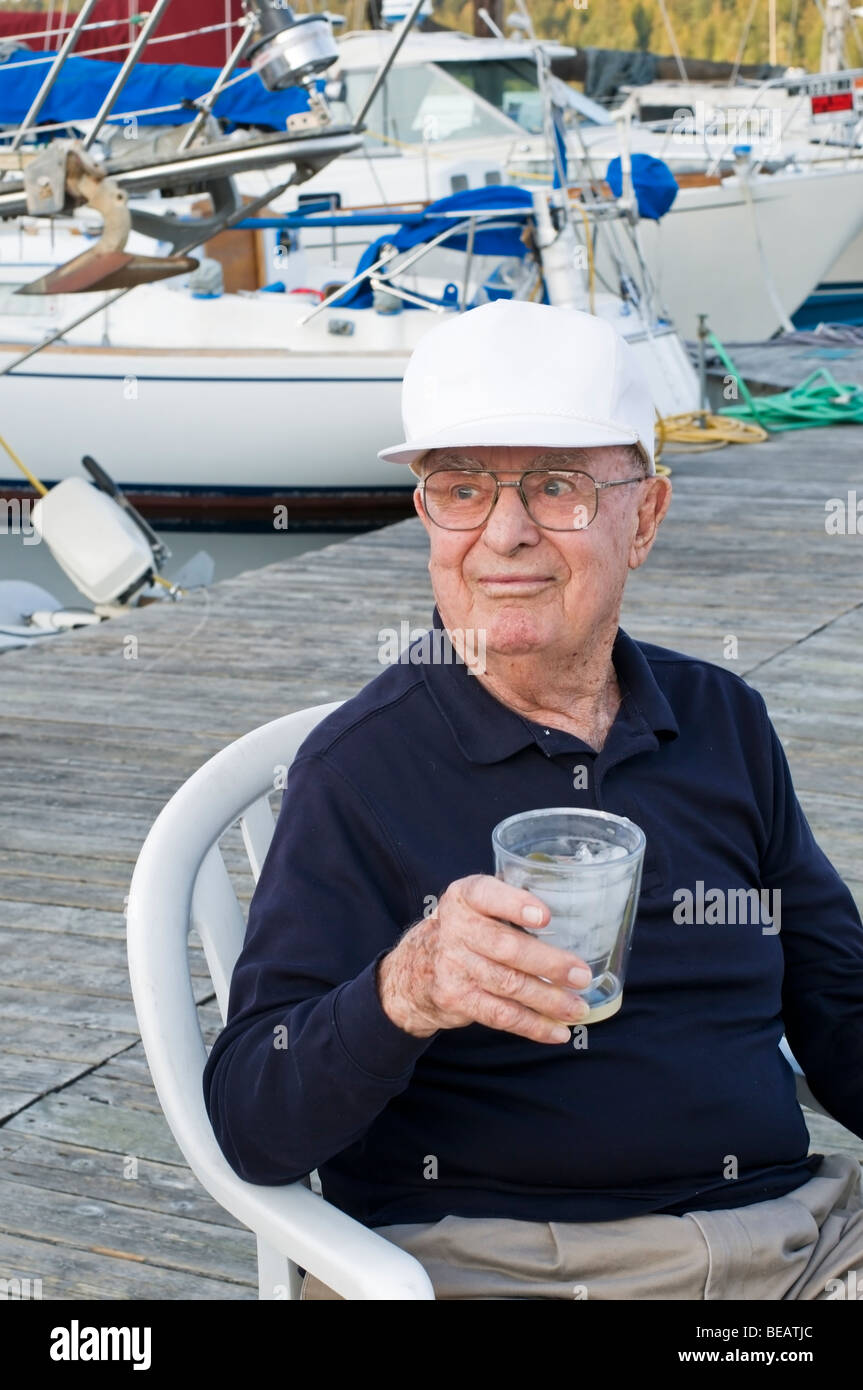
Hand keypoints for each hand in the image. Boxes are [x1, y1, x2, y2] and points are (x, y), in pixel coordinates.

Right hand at [377, 874, 591, 1044]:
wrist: (413, 970)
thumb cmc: (462, 932)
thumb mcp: (474, 906)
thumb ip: (508, 904)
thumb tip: (574, 920)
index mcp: (464, 898)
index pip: (487, 894)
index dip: (516, 905)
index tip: (545, 917)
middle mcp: (455, 929)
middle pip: (507, 947)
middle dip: (549, 963)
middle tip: (581, 975)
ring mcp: (453, 966)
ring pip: (509, 985)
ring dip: (549, 1000)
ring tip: (578, 1008)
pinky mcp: (456, 998)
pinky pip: (500, 1014)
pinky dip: (533, 1025)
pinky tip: (557, 1031)